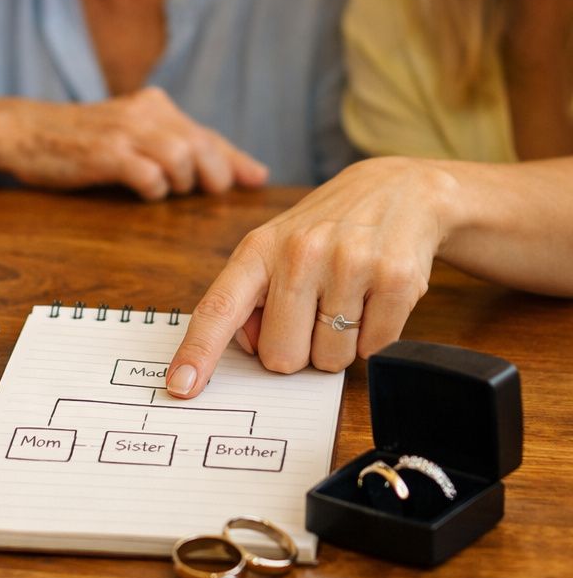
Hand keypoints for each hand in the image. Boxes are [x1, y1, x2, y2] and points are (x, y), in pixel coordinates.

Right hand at [0, 87, 268, 199]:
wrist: (22, 131)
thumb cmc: (77, 138)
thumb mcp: (126, 131)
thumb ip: (169, 144)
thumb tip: (222, 169)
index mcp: (154, 105)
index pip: (207, 133)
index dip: (236, 159)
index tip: (257, 179)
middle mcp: (145, 113)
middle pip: (203, 145)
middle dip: (216, 174)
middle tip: (212, 194)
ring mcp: (124, 132)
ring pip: (182, 158)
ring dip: (183, 182)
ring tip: (169, 190)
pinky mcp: (105, 154)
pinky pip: (148, 176)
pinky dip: (154, 189)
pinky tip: (143, 192)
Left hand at [166, 157, 449, 396]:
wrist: (398, 190)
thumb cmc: (324, 230)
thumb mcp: (274, 249)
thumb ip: (251, 300)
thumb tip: (253, 348)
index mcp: (258, 250)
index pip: (218, 309)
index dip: (198, 352)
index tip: (180, 387)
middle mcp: (300, 254)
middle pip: (281, 356)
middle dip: (297, 350)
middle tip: (312, 314)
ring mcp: (350, 264)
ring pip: (330, 360)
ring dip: (338, 345)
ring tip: (346, 300)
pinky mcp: (396, 279)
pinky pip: (375, 348)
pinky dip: (375, 337)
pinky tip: (374, 299)